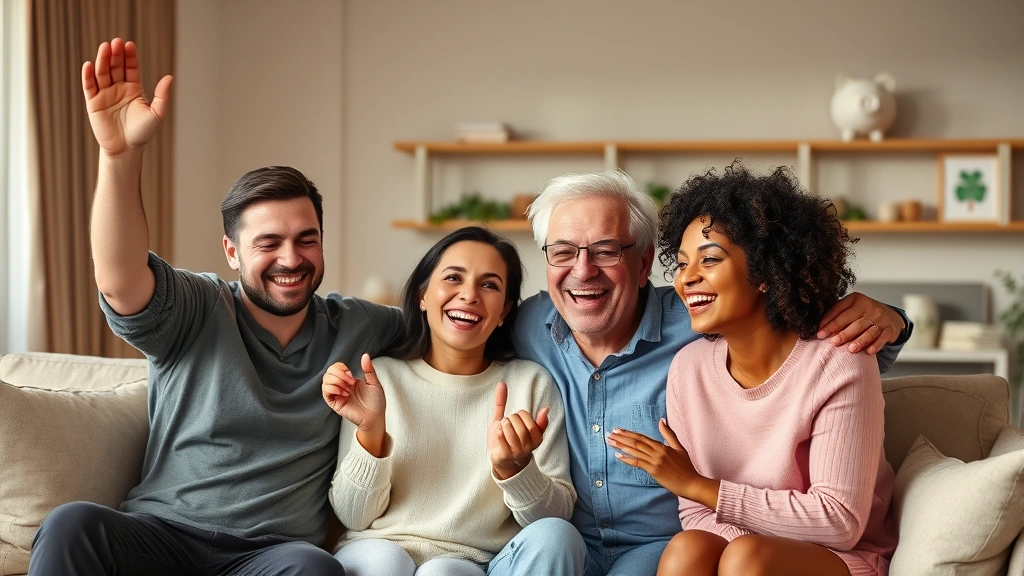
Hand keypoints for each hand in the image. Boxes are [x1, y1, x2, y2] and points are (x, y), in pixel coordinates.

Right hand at [82, 38, 172, 154]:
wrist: (126, 149)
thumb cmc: (142, 132)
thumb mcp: (156, 113)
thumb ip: (162, 95)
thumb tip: (169, 77)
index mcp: (134, 88)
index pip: (130, 67)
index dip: (129, 56)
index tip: (129, 45)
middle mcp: (118, 88)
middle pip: (115, 66)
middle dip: (115, 54)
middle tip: (116, 42)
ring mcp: (105, 94)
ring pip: (102, 73)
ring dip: (102, 60)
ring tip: (104, 48)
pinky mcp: (93, 102)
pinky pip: (89, 86)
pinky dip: (88, 75)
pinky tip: (89, 65)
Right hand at [322, 354, 385, 430]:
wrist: (375, 417)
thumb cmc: (376, 403)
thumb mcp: (374, 383)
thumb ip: (369, 369)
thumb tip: (365, 356)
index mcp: (349, 380)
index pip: (336, 367)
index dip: (341, 368)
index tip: (352, 375)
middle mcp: (341, 385)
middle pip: (329, 371)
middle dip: (340, 374)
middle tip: (351, 382)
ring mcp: (337, 394)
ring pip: (325, 380)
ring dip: (337, 381)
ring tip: (348, 390)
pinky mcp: (334, 403)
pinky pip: (326, 392)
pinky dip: (333, 389)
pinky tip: (343, 393)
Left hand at [489, 381, 548, 479]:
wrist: (503, 462)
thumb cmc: (511, 441)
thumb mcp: (518, 425)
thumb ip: (518, 410)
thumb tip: (505, 385)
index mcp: (537, 437)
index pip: (525, 415)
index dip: (518, 415)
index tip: (516, 422)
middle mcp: (529, 445)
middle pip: (515, 420)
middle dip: (508, 420)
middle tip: (508, 428)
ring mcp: (517, 451)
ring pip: (507, 426)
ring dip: (502, 426)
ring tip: (503, 432)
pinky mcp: (505, 455)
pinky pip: (500, 435)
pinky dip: (497, 432)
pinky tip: (498, 436)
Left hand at [607, 420, 716, 507]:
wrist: (691, 483)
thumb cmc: (686, 467)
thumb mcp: (679, 448)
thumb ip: (669, 435)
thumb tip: (661, 420)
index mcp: (663, 446)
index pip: (642, 437)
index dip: (629, 433)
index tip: (619, 430)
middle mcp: (658, 452)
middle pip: (636, 442)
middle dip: (622, 437)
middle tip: (610, 433)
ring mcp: (656, 461)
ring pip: (635, 451)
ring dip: (621, 446)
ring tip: (610, 442)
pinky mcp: (654, 471)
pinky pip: (638, 463)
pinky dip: (627, 459)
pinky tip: (618, 455)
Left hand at [817, 292, 905, 354]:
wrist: (890, 316)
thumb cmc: (863, 314)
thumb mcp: (851, 308)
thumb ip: (838, 315)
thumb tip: (821, 329)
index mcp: (855, 299)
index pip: (840, 310)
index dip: (829, 322)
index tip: (820, 333)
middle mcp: (869, 306)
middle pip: (854, 321)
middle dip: (843, 333)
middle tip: (833, 342)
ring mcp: (880, 318)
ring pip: (868, 330)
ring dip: (859, 340)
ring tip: (850, 349)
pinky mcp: (889, 328)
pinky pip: (882, 338)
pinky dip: (875, 345)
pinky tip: (868, 352)